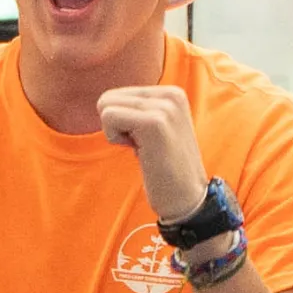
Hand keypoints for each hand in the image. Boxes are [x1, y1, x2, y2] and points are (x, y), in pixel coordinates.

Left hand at [94, 85, 209, 221]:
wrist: (187, 199)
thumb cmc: (165, 168)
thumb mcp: (157, 127)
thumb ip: (138, 110)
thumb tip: (104, 101)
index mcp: (172, 93)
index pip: (116, 95)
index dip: (121, 123)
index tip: (145, 141)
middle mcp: (171, 94)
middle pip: (108, 98)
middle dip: (116, 126)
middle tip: (142, 147)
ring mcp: (164, 107)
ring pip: (106, 106)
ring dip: (115, 133)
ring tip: (144, 149)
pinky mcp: (154, 122)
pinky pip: (109, 117)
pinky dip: (115, 138)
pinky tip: (140, 152)